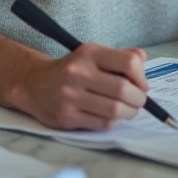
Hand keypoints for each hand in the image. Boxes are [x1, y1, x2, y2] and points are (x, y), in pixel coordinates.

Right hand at [19, 43, 149, 130]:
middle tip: (139, 101)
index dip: (142, 77)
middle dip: (139, 99)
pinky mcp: (67, 117)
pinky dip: (113, 122)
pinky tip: (110, 116)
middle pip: (123, 90)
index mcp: (89, 53)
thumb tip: (143, 62)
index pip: (128, 63)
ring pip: (115, 110)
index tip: (142, 84)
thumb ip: (120, 56)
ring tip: (128, 110)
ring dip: (129, 113)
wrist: (35, 84)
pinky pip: (102, 124)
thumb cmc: (72, 69)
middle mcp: (78, 73)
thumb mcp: (93, 54)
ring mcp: (71, 96)